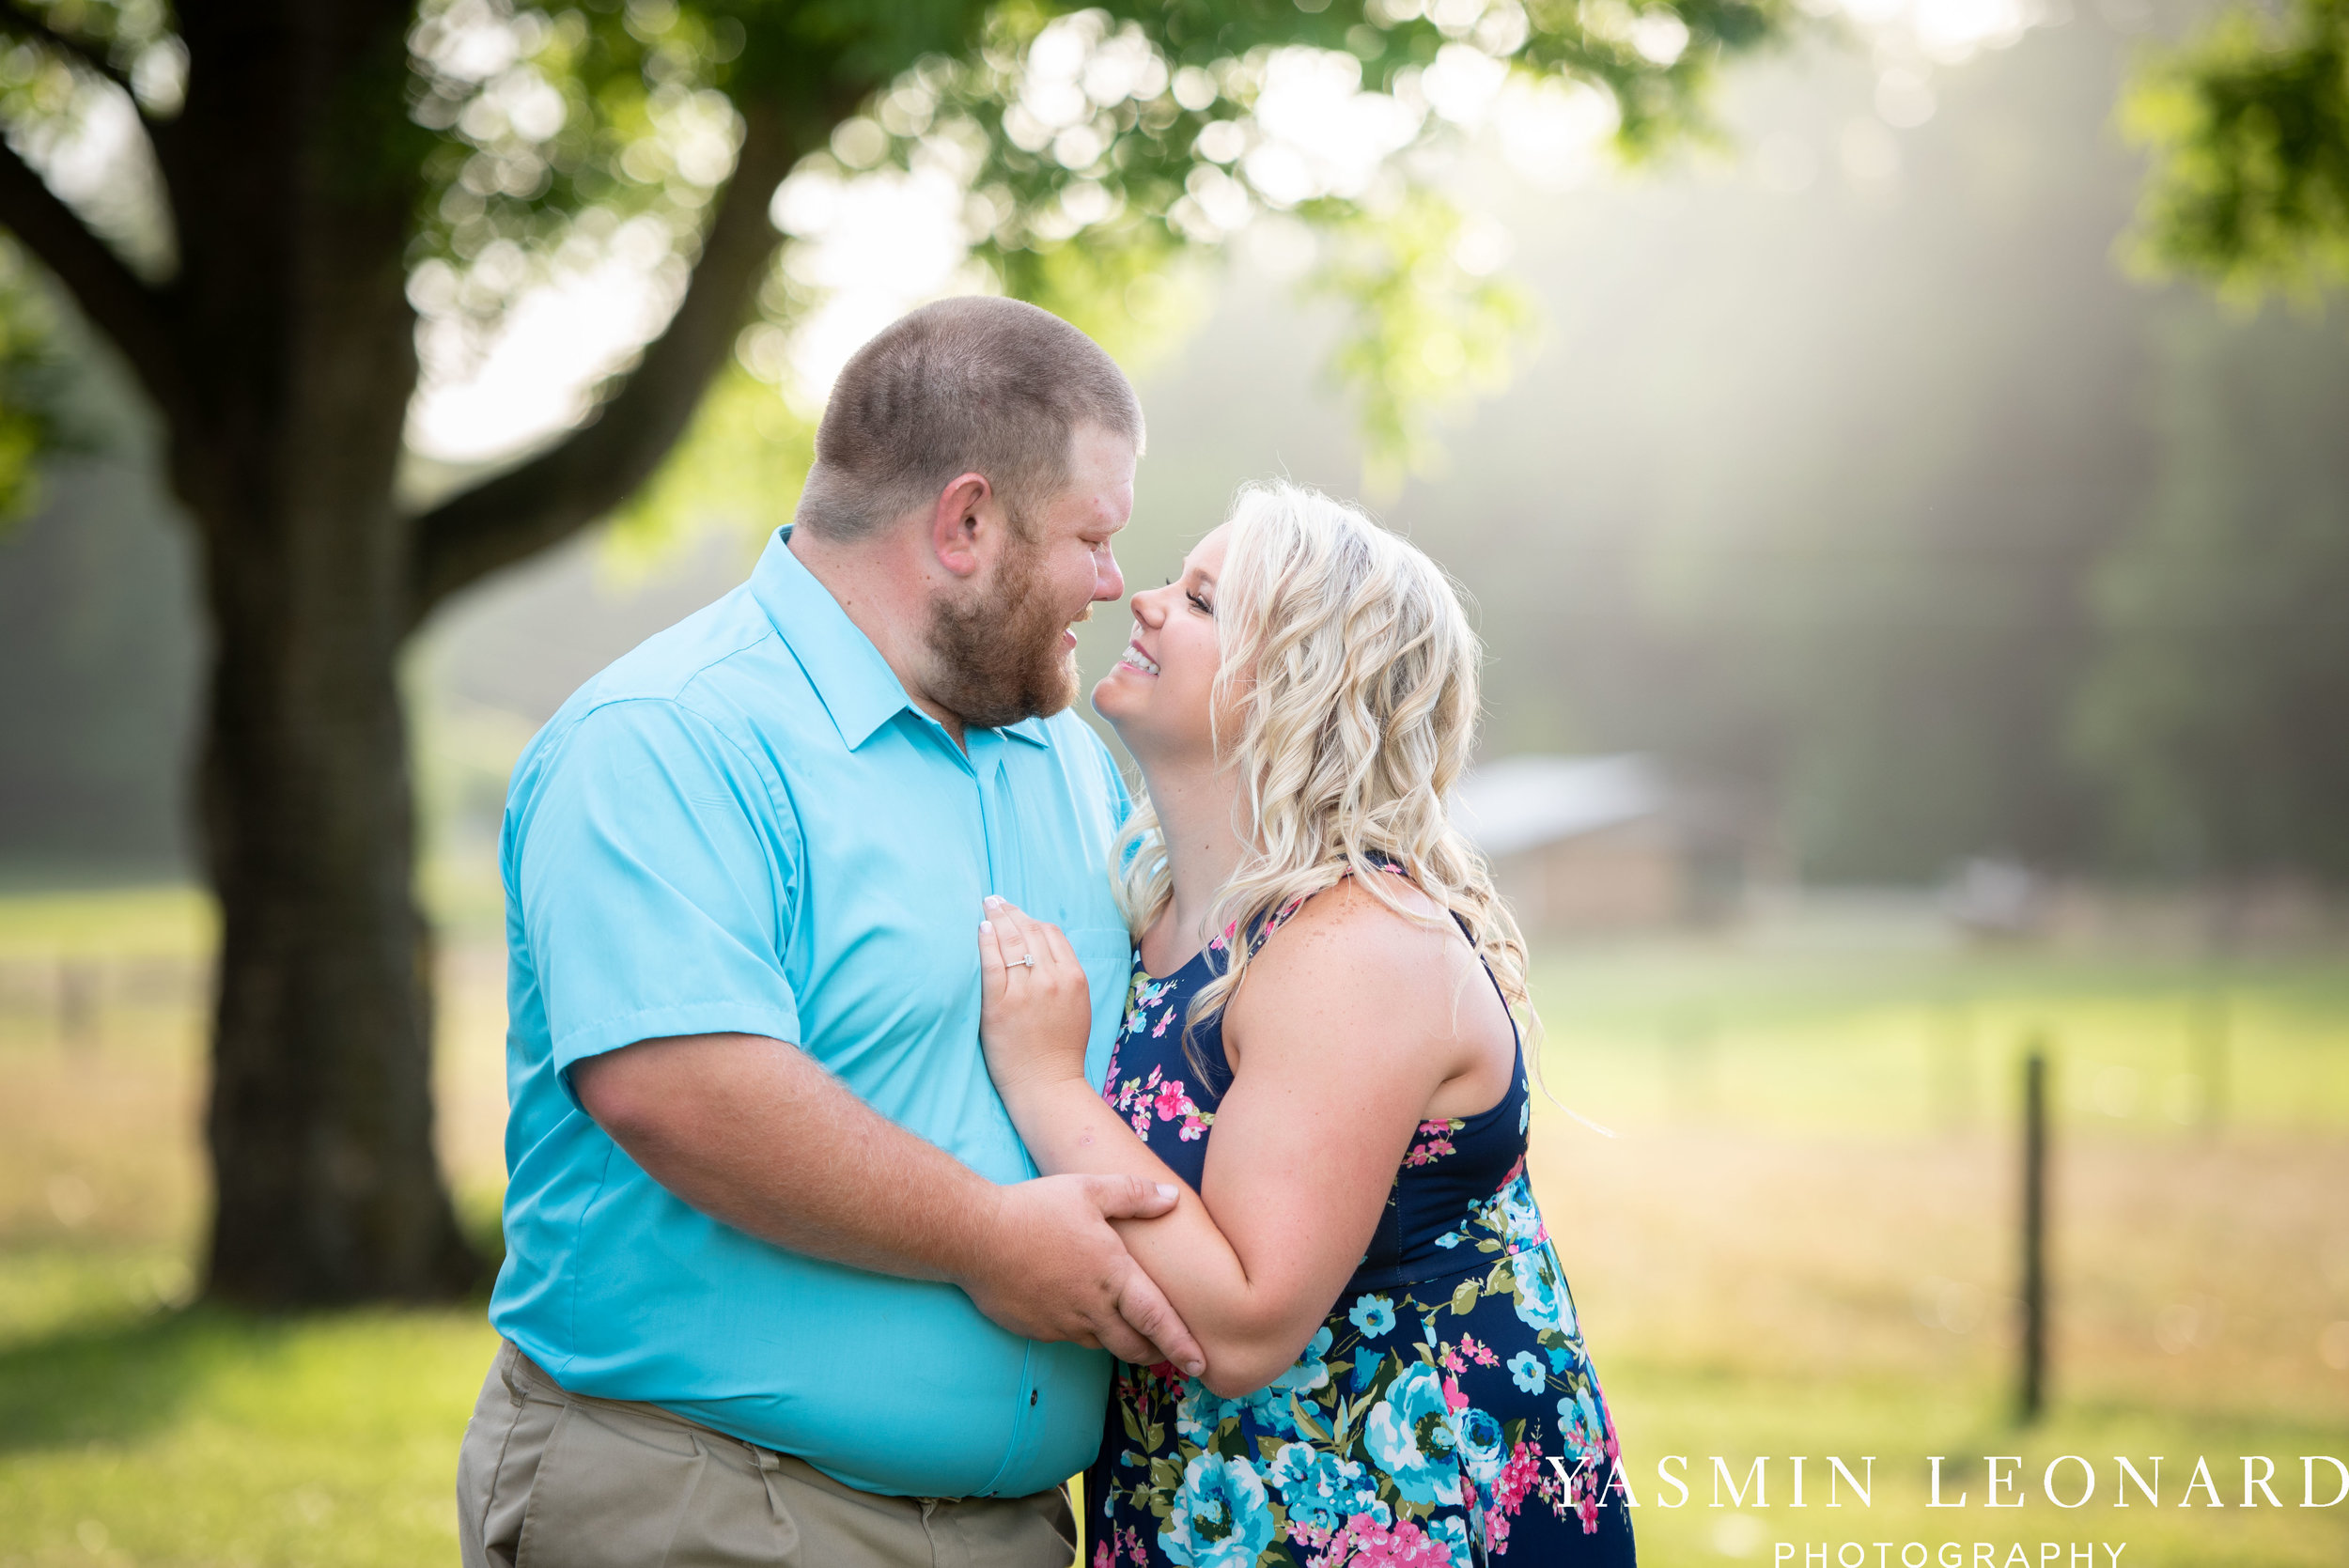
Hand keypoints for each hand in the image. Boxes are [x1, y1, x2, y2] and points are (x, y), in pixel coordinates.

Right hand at [956, 1172, 1206, 1376]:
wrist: (975, 1236)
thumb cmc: (1035, 1208)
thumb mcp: (1089, 1190)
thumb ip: (1133, 1195)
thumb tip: (1172, 1198)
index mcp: (1113, 1276)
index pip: (1158, 1320)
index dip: (1181, 1344)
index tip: (1200, 1363)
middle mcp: (1091, 1307)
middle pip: (1133, 1345)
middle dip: (1156, 1353)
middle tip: (1169, 1353)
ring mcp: (1062, 1322)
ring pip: (1101, 1344)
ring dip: (1120, 1343)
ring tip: (1131, 1336)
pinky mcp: (1036, 1328)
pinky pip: (1069, 1337)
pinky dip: (1084, 1333)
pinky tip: (1081, 1317)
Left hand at [977, 897, 1092, 1101]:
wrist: (1046, 1084)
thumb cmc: (1061, 1050)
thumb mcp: (1077, 1006)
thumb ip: (1065, 976)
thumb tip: (1044, 950)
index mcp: (1074, 978)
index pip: (1051, 933)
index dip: (1031, 918)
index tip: (1016, 912)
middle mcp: (1052, 979)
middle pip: (1030, 931)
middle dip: (1011, 912)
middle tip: (995, 901)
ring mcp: (1025, 992)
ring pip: (1011, 942)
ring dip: (997, 919)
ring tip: (987, 907)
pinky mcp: (999, 1005)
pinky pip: (991, 963)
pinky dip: (985, 942)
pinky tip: (979, 929)